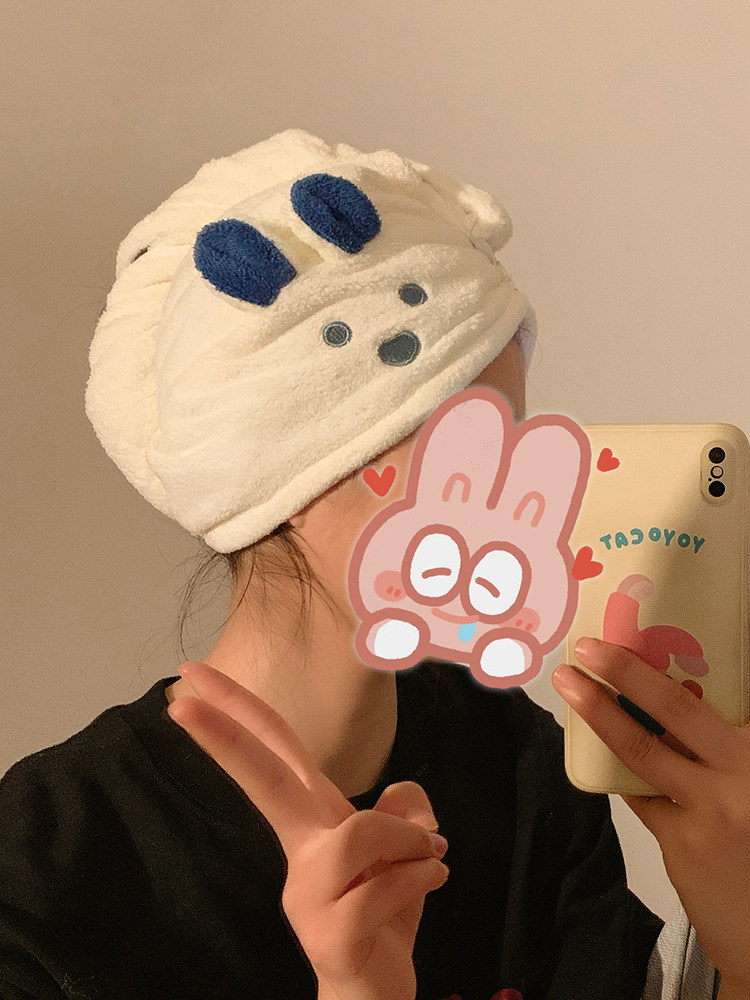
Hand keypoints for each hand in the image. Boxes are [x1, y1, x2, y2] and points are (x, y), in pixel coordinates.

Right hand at [166, 661, 448, 999]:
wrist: (375, 994)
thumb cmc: (382, 916)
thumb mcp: (404, 854)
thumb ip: (406, 812)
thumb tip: (408, 799)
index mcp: (312, 819)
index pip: (273, 751)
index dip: (238, 710)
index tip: (192, 677)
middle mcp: (300, 850)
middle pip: (264, 780)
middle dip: (226, 738)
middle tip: (181, 702)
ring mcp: (307, 895)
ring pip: (356, 834)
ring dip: (406, 840)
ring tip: (429, 855)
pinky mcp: (329, 934)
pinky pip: (384, 888)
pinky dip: (421, 879)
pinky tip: (431, 884)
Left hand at [551, 638, 749, 988]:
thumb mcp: (748, 780)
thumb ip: (726, 748)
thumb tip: (688, 699)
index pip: (728, 693)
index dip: (676, 665)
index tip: (642, 632)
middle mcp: (742, 775)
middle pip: (678, 710)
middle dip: (628, 672)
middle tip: (590, 646)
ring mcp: (709, 810)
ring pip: (643, 751)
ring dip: (600, 713)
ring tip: (571, 684)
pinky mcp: (679, 840)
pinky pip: (640, 794)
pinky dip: (621, 770)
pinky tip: (600, 748)